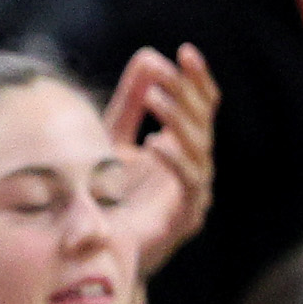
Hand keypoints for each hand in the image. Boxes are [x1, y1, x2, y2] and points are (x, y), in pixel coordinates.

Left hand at [105, 45, 216, 276]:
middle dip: (184, 95)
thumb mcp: (113, 140)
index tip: (185, 52)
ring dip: (177, 121)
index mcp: (184, 144)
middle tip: (164, 74)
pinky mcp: (186, 217)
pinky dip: (174, 161)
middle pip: (201, 122)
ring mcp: (194, 192)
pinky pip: (188, 183)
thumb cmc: (110, 194)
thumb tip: (149, 55)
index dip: (196, 79)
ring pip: (197, 149)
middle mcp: (196, 165)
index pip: (202, 105)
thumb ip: (130, 102)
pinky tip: (155, 143)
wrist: (101, 252)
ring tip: (156, 99)